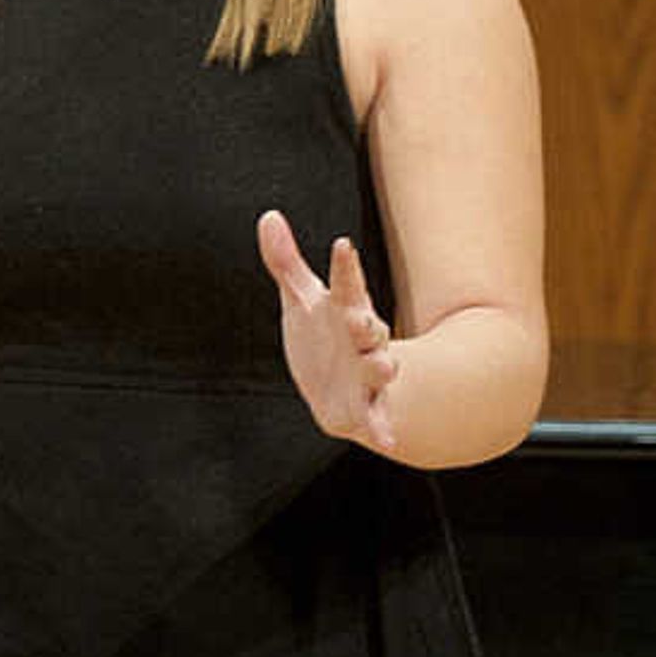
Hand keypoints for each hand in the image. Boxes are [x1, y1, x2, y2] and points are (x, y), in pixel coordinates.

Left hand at [259, 207, 400, 455]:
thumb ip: (285, 261)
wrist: (335, 385)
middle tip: (361, 319)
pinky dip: (383, 427)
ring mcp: (368, 374)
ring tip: (387, 366)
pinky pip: (378, 417)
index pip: (345, 285)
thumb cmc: (321, 334)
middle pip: (370, 328)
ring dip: (383, 368)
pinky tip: (387, 441)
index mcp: (346, 311)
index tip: (341, 244)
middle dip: (368, 324)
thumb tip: (268, 215)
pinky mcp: (367, 406)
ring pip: (380, 369)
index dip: (344, 266)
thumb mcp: (301, 299)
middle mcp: (362, 341)